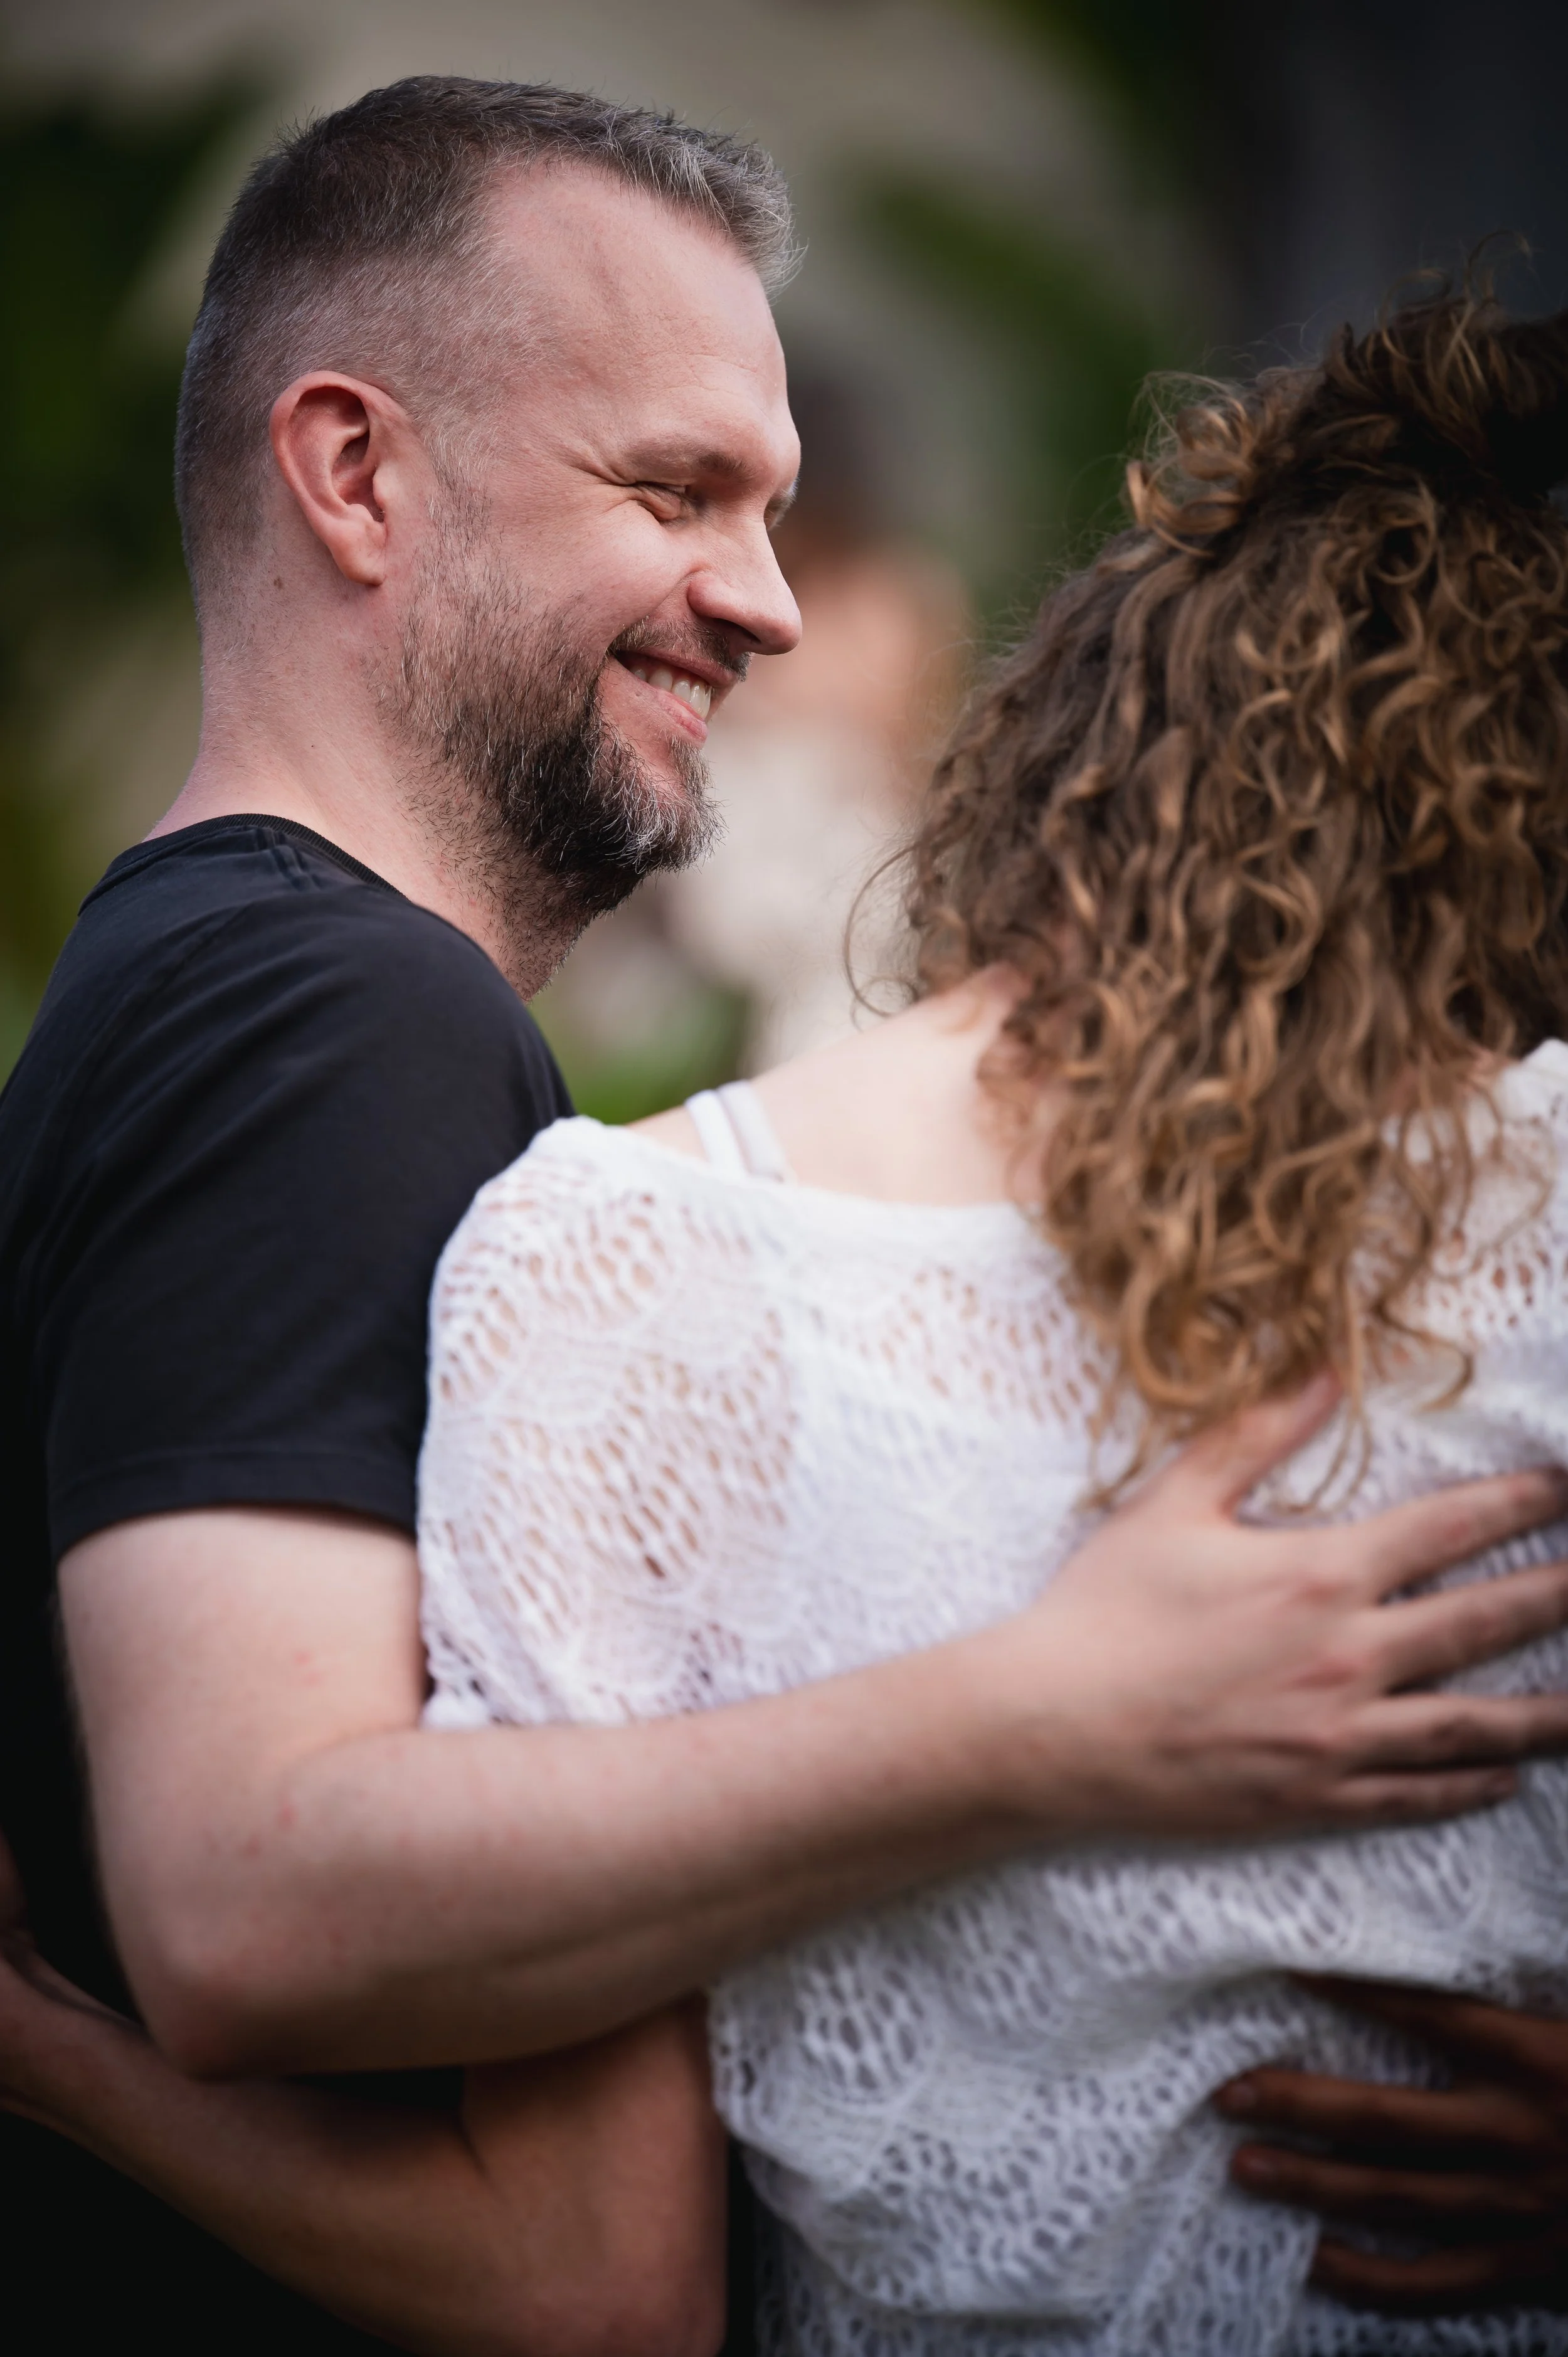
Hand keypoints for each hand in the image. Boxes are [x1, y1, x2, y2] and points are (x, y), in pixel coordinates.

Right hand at [1002, 1373, 1567, 1840]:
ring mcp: (1339, 1735)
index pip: (1453, 1527)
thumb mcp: (1172, 1503)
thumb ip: (1255, 1433)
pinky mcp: (1317, 1796)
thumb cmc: (1103, 1610)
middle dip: (1564, 1594)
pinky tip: (1504, 1779)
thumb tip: (1322, 1369)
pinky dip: (1469, 1786)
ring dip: (1549, 1712)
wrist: (1051, 1728)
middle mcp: (1349, 1656)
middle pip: (1491, 1620)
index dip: (1525, 1503)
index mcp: (1320, 1573)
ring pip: (1476, 1723)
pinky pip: (1417, 1793)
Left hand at [1217, 1978, 1567, 2311]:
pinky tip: (1319, 2262)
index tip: (1291, 1966)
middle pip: (1390, 2119)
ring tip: (1246, 2165)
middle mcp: (1522, 2137)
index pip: (1432, 2014)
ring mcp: (1523, 2212)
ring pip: (1399, 2200)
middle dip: (1303, 2102)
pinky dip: (1375, 2279)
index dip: (1360, 1989)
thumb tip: (1498, 1923)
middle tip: (1230, 2092)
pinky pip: (1442, 2282)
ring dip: (1316, 2184)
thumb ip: (1544, 1988)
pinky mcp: (1532, 2272)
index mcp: (1544, 2062)